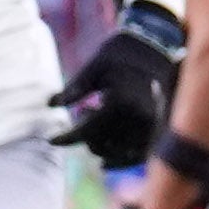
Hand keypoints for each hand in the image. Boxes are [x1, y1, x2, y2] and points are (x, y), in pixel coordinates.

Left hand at [53, 0, 188, 167]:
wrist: (156, 48)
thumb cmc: (120, 54)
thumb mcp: (94, 68)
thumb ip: (74, 89)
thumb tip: (50, 105)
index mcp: (120, 103)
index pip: (87, 131)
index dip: (67, 137)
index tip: (51, 140)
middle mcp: (138, 119)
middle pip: (101, 144)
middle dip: (85, 135)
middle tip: (84, 111)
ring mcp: (151, 127)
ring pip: (118, 153)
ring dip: (102, 144)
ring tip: (98, 119)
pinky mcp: (159, 129)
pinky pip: (136, 155)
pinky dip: (120, 158)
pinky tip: (105, 160)